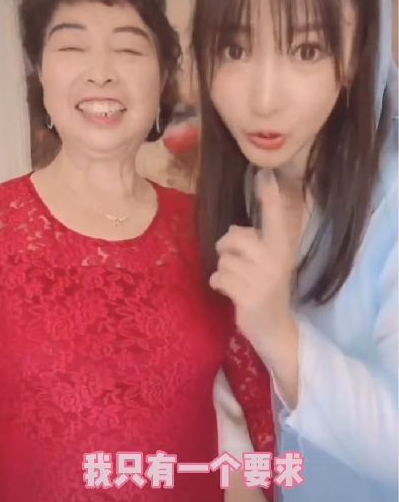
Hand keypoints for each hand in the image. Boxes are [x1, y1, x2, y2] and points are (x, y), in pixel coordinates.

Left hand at [209, 169, 294, 360]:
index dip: (268, 195)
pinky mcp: (249, 296)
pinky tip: (229, 292)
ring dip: (223, 270)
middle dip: (226, 248)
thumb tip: (232, 230)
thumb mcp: (270, 262)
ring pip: (223, 260)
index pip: (274, 216)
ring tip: (236, 281)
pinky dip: (218, 284)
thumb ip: (256, 243)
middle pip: (233, 237)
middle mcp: (275, 260)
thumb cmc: (268, 289)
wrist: (275, 329)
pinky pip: (219, 278)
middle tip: (235, 261)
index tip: (264, 172)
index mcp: (282, 248)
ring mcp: (262, 279)